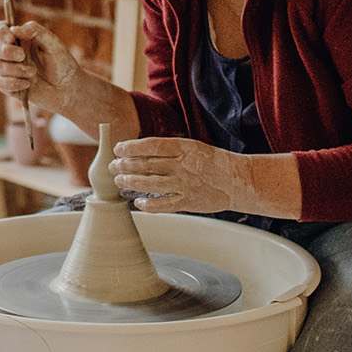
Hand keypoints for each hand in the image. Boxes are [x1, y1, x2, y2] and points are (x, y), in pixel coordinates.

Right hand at [0, 20, 80, 104]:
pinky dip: (13, 83)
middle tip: (22, 55)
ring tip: (33, 73)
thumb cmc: (62, 63)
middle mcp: (11, 54)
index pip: (1, 30)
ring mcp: (9, 70)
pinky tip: (27, 84)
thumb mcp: (53, 44)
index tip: (10, 37)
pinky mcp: (10, 87)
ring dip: (15, 69)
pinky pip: (1, 83)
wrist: (68, 89)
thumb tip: (15, 29)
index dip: (0, 31)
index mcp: (20, 39)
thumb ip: (36, 32)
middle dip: (6, 51)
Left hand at [111, 137, 243, 214]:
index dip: (131, 147)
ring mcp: (185, 185)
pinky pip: (163, 205)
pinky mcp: (188, 202)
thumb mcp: (193, 147)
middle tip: (113, 166)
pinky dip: (149, 205)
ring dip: (131, 183)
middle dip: (125, 165)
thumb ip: (170, 150)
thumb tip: (141, 150)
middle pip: (147, 165)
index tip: (118, 149)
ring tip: (119, 181)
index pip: (151, 146)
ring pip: (150, 184)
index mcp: (184, 148)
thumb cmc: (214, 162)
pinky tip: (138, 203)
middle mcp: (183, 165)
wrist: (238, 181)